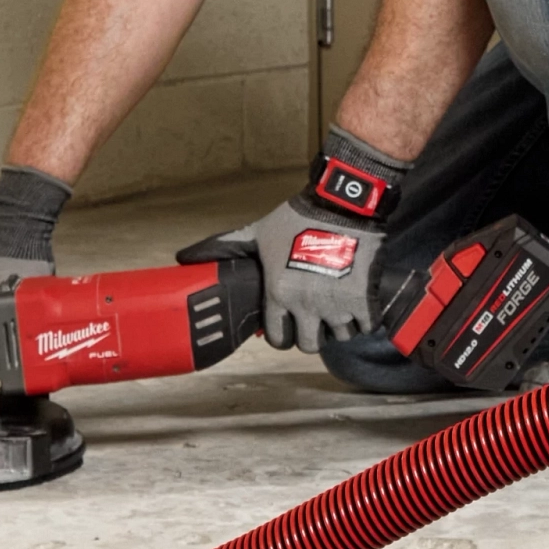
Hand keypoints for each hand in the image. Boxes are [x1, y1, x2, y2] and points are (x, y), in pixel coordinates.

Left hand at [246, 128, 406, 351]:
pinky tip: (360, 305)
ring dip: (339, 326)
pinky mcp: (363, 299)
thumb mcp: (258, 232)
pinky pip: (365, 326)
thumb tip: (183, 256)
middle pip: (308, 344)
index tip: (290, 324)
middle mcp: (306, 304)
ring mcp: (336, 304)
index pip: (277, 338)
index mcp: (278, 293)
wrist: (343, 204)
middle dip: (311, 334)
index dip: (283, 333)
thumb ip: (225, 247)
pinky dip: (364, 320)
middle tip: (315, 319)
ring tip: (339, 309)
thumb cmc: (298, 218)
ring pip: (339, 336)